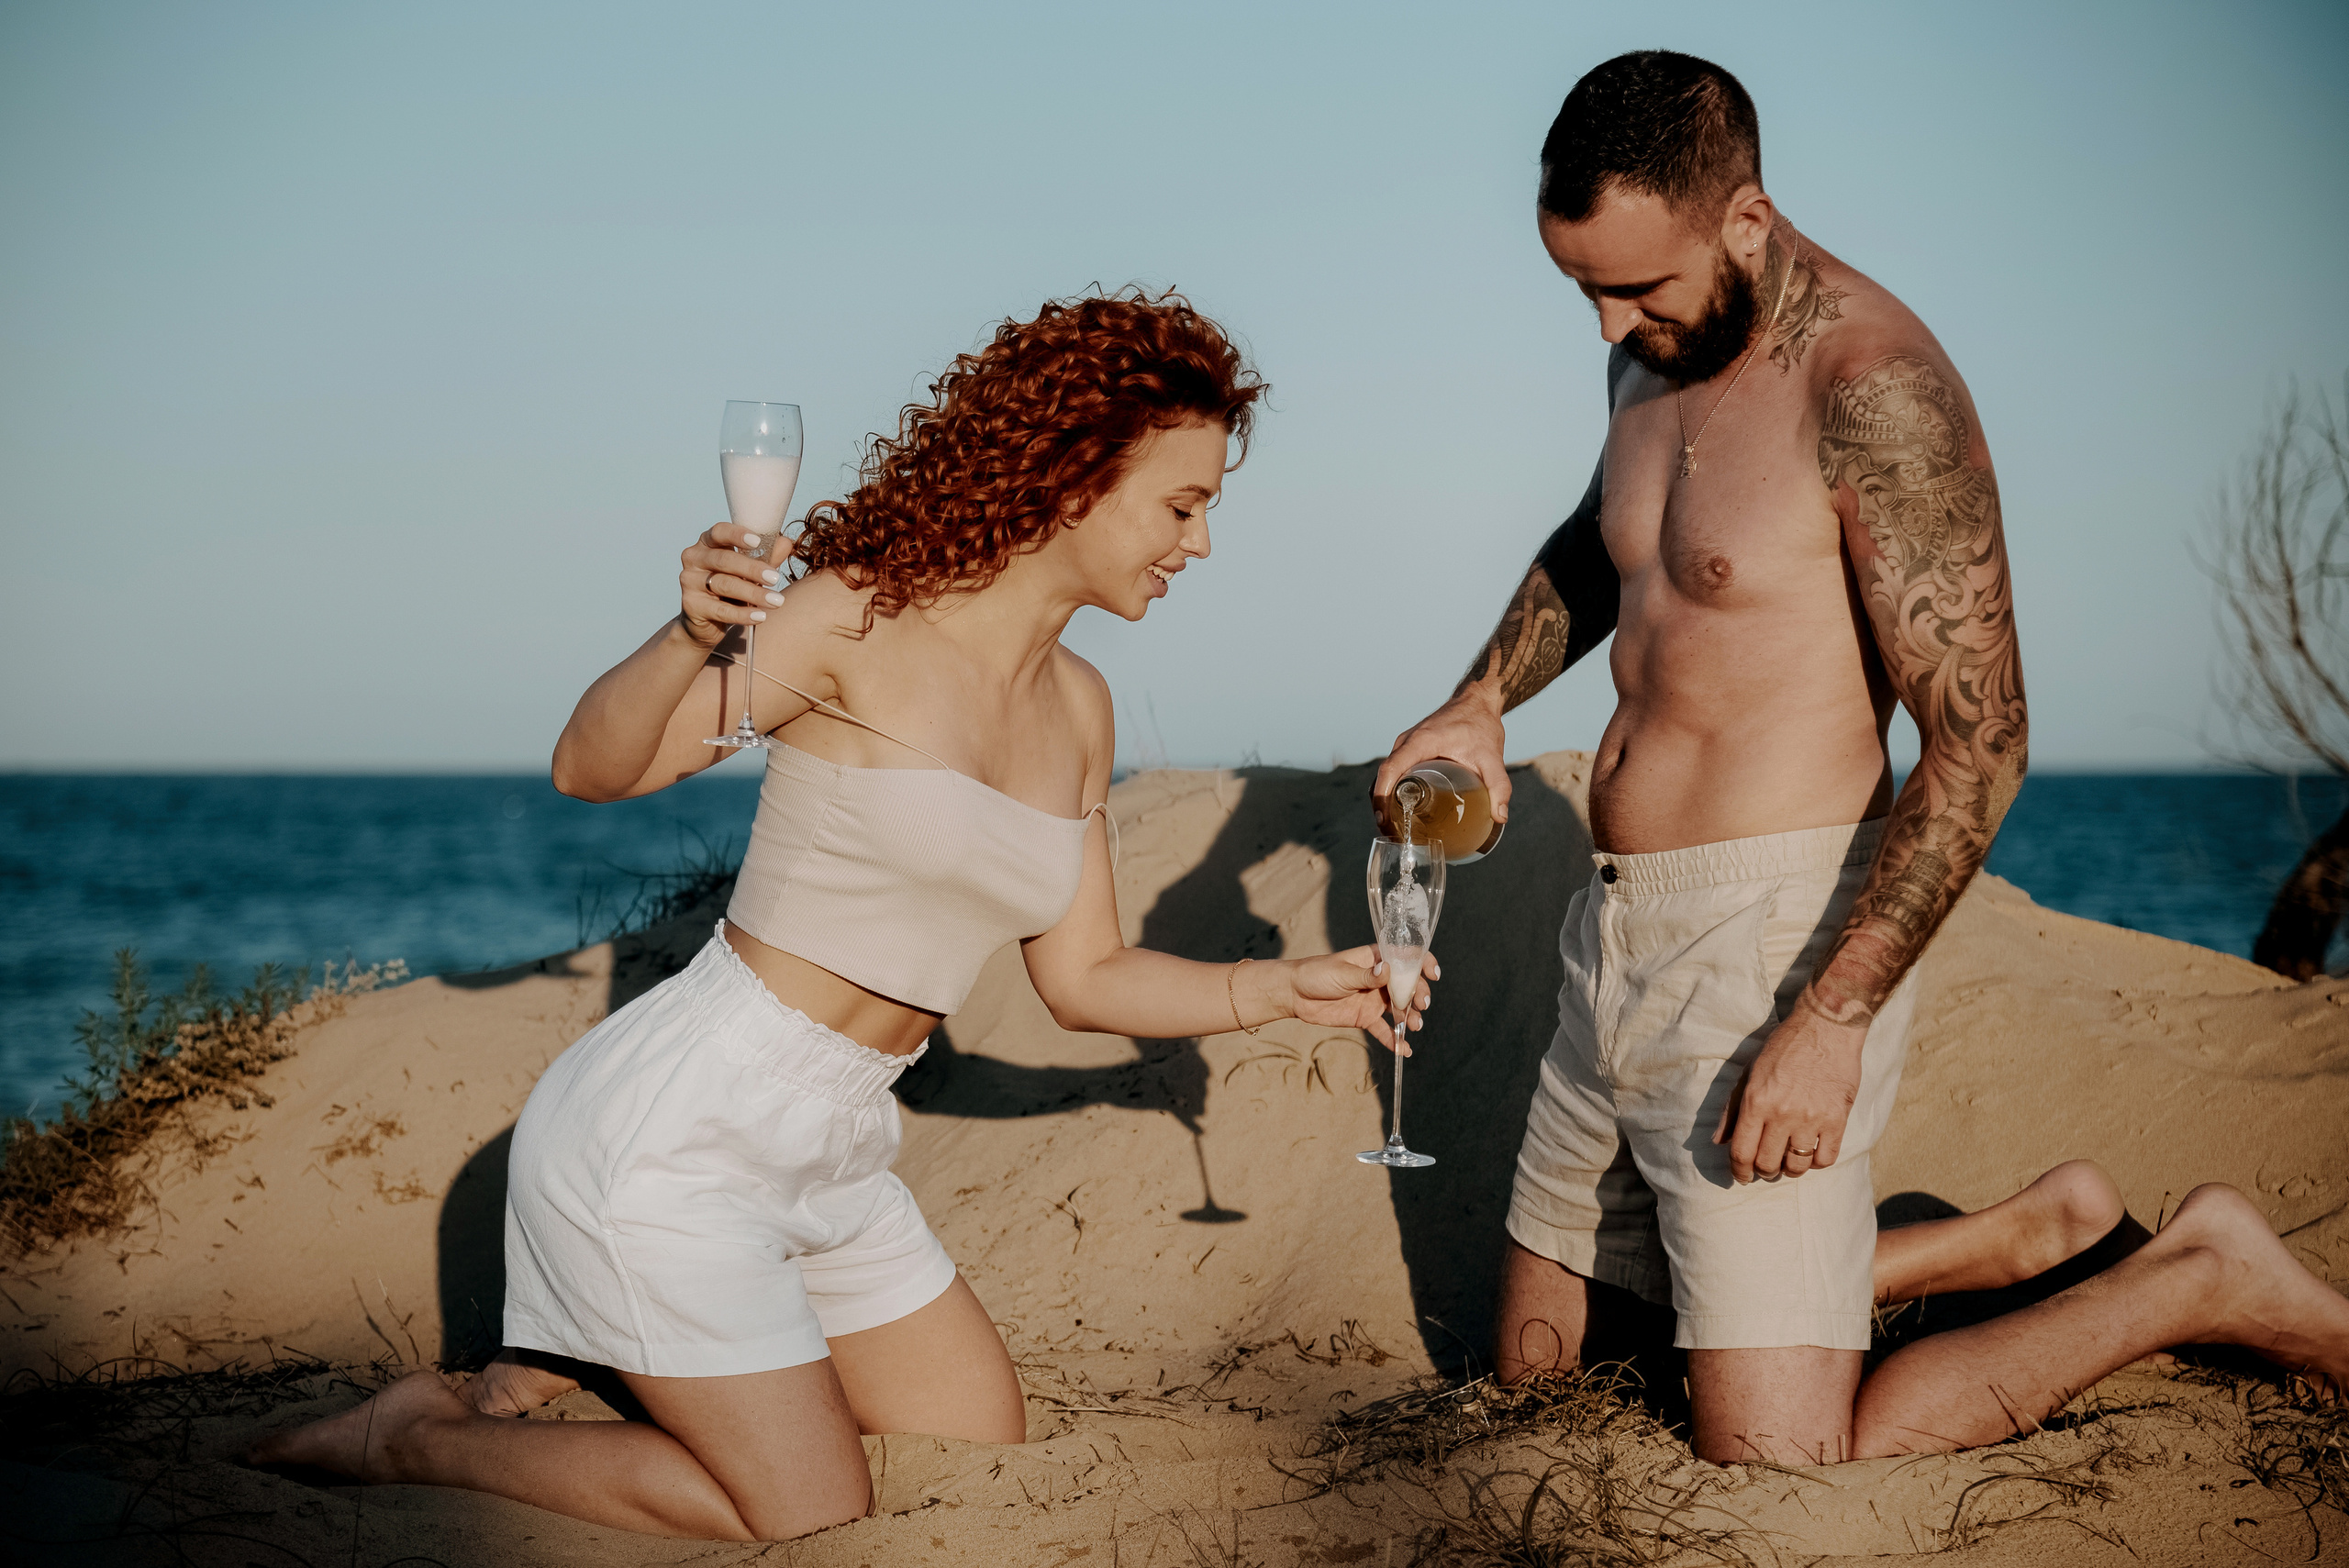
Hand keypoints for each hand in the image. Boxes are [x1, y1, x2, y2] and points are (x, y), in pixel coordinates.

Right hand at [678, 523, 794, 649]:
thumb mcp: (749, 571)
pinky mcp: (691, 605)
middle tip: (775, 578)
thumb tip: (786, 543)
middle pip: (724, 560)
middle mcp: (694, 558)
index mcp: (707, 542)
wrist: (706, 621)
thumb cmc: (730, 588)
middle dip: (753, 569)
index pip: (719, 532)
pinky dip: (743, 614)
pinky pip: (720, 610)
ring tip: (776, 601)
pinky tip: (760, 616)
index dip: (737, 535)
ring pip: (725, 585)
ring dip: (754, 594)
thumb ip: (766, 557)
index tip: (757, 541)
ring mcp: (689, 581)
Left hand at [1269, 946, 1439, 1053]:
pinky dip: (1394, 1040)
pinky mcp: (1364, 1018)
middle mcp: (1379, 979)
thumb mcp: (1341, 972)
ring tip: (1415, 1026)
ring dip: (1410, 1017)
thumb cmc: (1316, 974)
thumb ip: (1366, 975)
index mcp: (1375, 959)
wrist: (1294, 994)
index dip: (1422, 963)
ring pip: (1400, 1008)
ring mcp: (1373, 999)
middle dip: (1418, 994)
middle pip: (1407, 985)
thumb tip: (1387, 970)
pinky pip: (1383, 1030)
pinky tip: (1404, 1051)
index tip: (1433, 974)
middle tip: (1421, 1005)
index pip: (1405, 957)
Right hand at [1372, 685, 1511, 821]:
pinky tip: (1401, 809)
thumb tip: (1500, 817)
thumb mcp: (1492, 757)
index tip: (1384, 819)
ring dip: (1384, 799)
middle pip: (1383, 777)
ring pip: (1386, 774)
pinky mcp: (1409, 748)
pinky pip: (1393, 770)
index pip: (1390, 770)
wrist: (1477, 700)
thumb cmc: (1482, 724)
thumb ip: (1499, 786)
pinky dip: (1391, 790)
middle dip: (1381, 806)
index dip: (1382, 796)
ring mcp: (1405, 744)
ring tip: (1395, 828)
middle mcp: (1406, 742)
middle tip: (1392, 834)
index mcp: (1420, 742)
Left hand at [1712, 991, 1866, 1181]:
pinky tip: (1810, 1153)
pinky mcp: (1837, 1119)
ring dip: (1789, 1170)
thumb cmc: (1784, 1047)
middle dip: (1763, 1172)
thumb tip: (1719, 1140)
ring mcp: (1811, 1118)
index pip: (1742, 1151)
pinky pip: (1825, 1158)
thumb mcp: (1749, 1071)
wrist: (1825, 1027)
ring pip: (1796, 1166)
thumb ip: (1733, 1108)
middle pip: (1768, 1164)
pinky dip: (1816, 1162)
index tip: (1741, 1176)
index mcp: (1756, 1102)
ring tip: (1788, 1161)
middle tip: (1766, 1167)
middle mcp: (1782, 1114)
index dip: (1738, 1171)